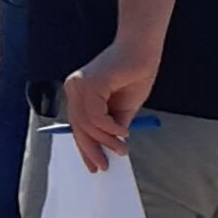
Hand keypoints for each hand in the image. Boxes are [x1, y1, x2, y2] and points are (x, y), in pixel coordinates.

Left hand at [63, 41, 157, 174]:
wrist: (143, 50)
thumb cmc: (135, 74)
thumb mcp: (123, 109)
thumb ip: (114, 126)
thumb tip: (110, 147)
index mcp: (79, 93)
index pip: (77, 125)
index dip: (84, 147)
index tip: (93, 165)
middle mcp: (74, 88)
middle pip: (77, 127)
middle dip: (91, 150)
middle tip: (104, 167)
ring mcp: (79, 85)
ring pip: (87, 125)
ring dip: (106, 141)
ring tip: (122, 148)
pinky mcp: (89, 84)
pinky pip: (96, 117)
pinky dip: (110, 129)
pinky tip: (123, 133)